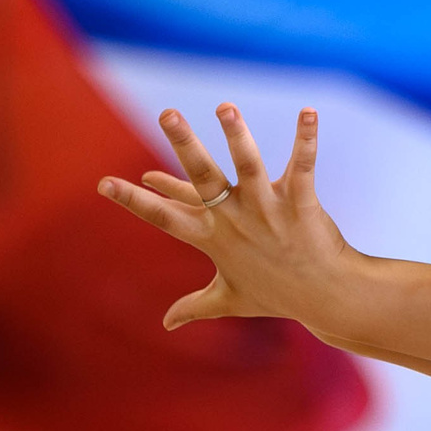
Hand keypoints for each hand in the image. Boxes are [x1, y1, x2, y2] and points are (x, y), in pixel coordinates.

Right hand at [97, 103, 359, 330]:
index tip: (103, 183)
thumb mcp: (228, 299)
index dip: (134, 201)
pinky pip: (303, 166)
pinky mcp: (300, 203)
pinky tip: (309, 112)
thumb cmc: (278, 296)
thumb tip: (167, 323)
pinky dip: (306, 139)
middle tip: (167, 112)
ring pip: (249, 166)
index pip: (165, 217)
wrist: (328, 299)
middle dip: (184, 144)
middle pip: (203, 177)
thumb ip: (194, 306)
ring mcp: (268, 210)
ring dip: (238, 136)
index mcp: (213, 236)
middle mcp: (236, 219)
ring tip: (226, 107)